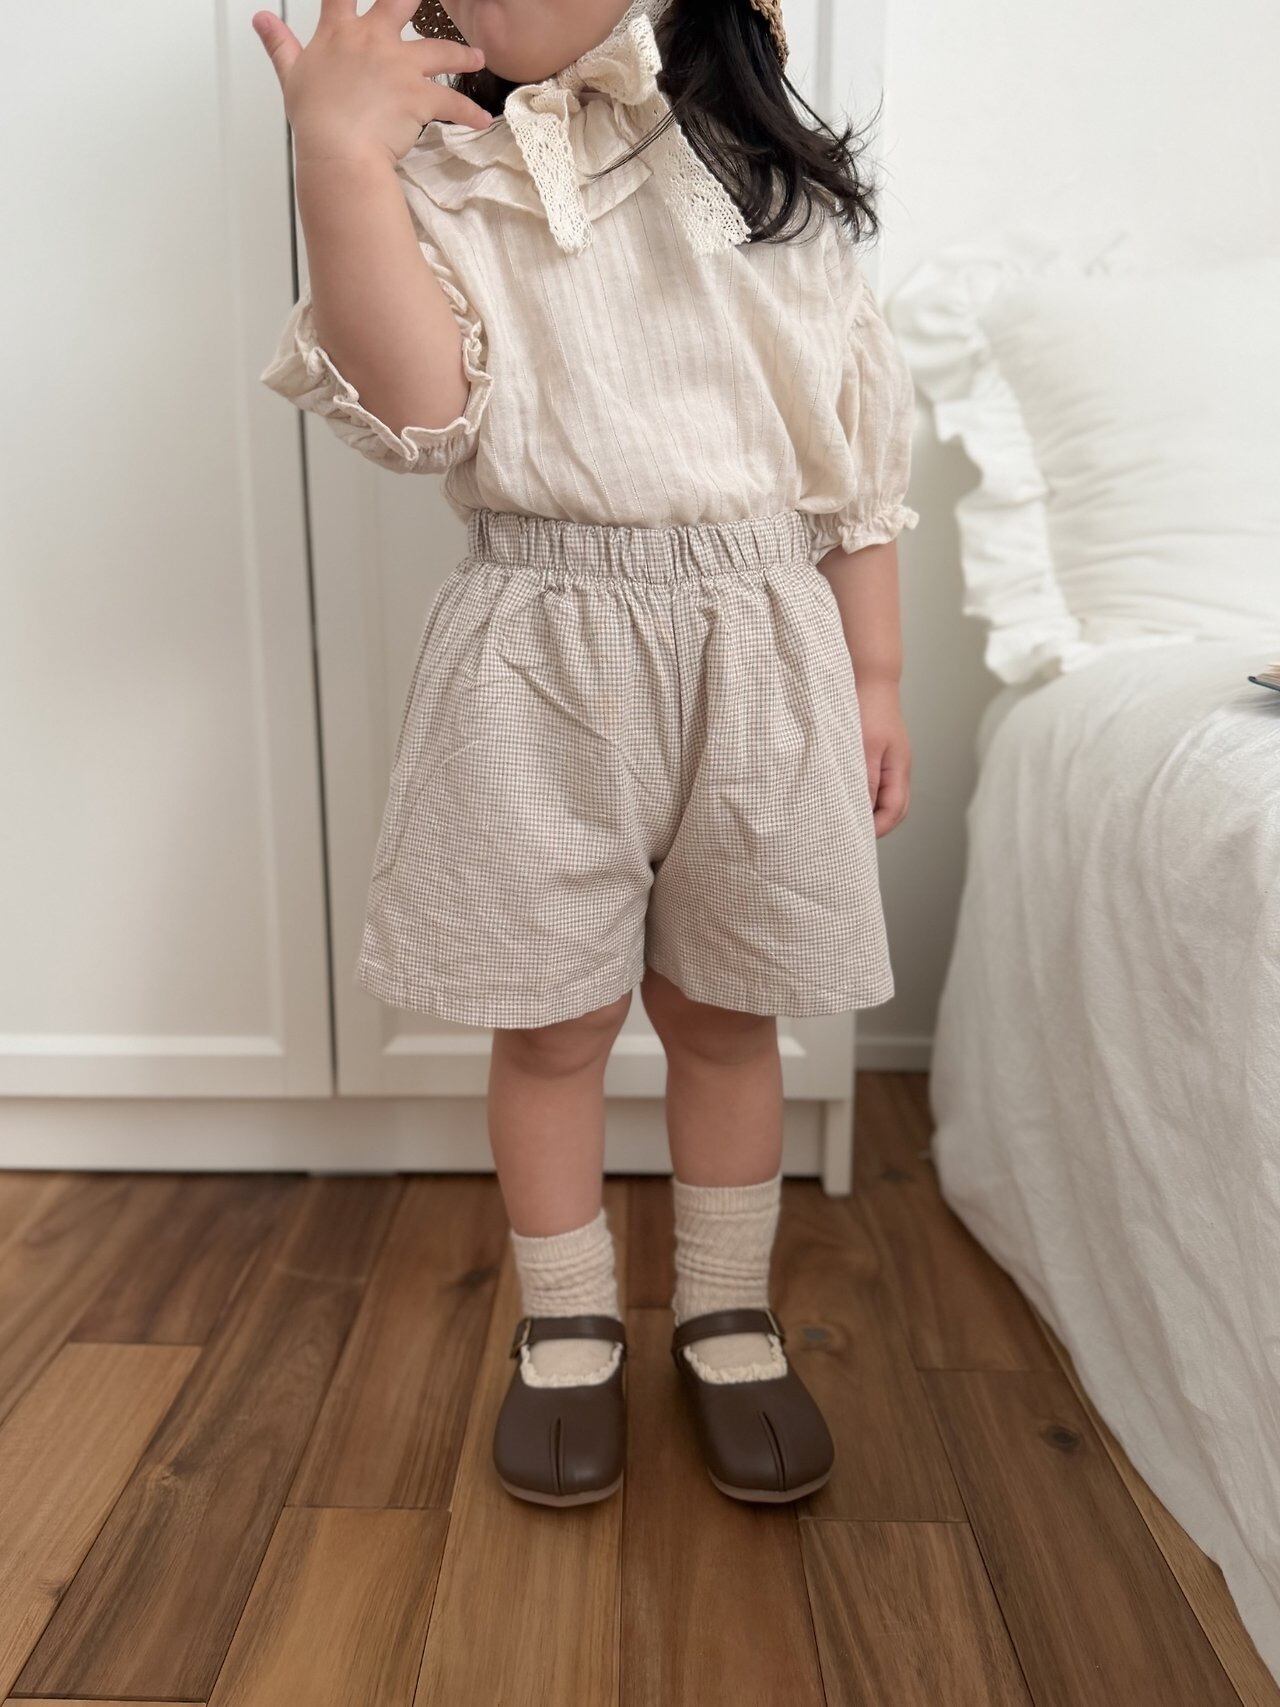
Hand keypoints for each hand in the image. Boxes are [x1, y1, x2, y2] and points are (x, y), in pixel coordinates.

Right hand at [252, 0, 492, 168]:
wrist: (338, 150)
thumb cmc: (315, 120)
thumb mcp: (291, 76)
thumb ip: (280, 44)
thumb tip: (262, 20)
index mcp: (340, 33)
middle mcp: (373, 41)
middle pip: (401, 2)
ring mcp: (400, 66)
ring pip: (441, 51)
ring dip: (462, 55)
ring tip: (476, 58)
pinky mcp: (420, 95)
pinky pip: (454, 103)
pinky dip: (470, 112)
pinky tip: (482, 119)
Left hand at [858, 679, 910, 836]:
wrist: (871, 676)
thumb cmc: (868, 708)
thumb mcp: (865, 748)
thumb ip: (865, 781)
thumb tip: (863, 812)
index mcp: (899, 769)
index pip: (894, 811)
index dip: (877, 828)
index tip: (855, 838)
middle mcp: (897, 768)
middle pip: (893, 808)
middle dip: (874, 825)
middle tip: (848, 835)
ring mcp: (889, 760)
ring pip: (883, 795)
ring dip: (867, 809)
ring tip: (843, 817)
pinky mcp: (878, 752)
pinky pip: (874, 780)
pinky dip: (861, 792)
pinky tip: (843, 792)